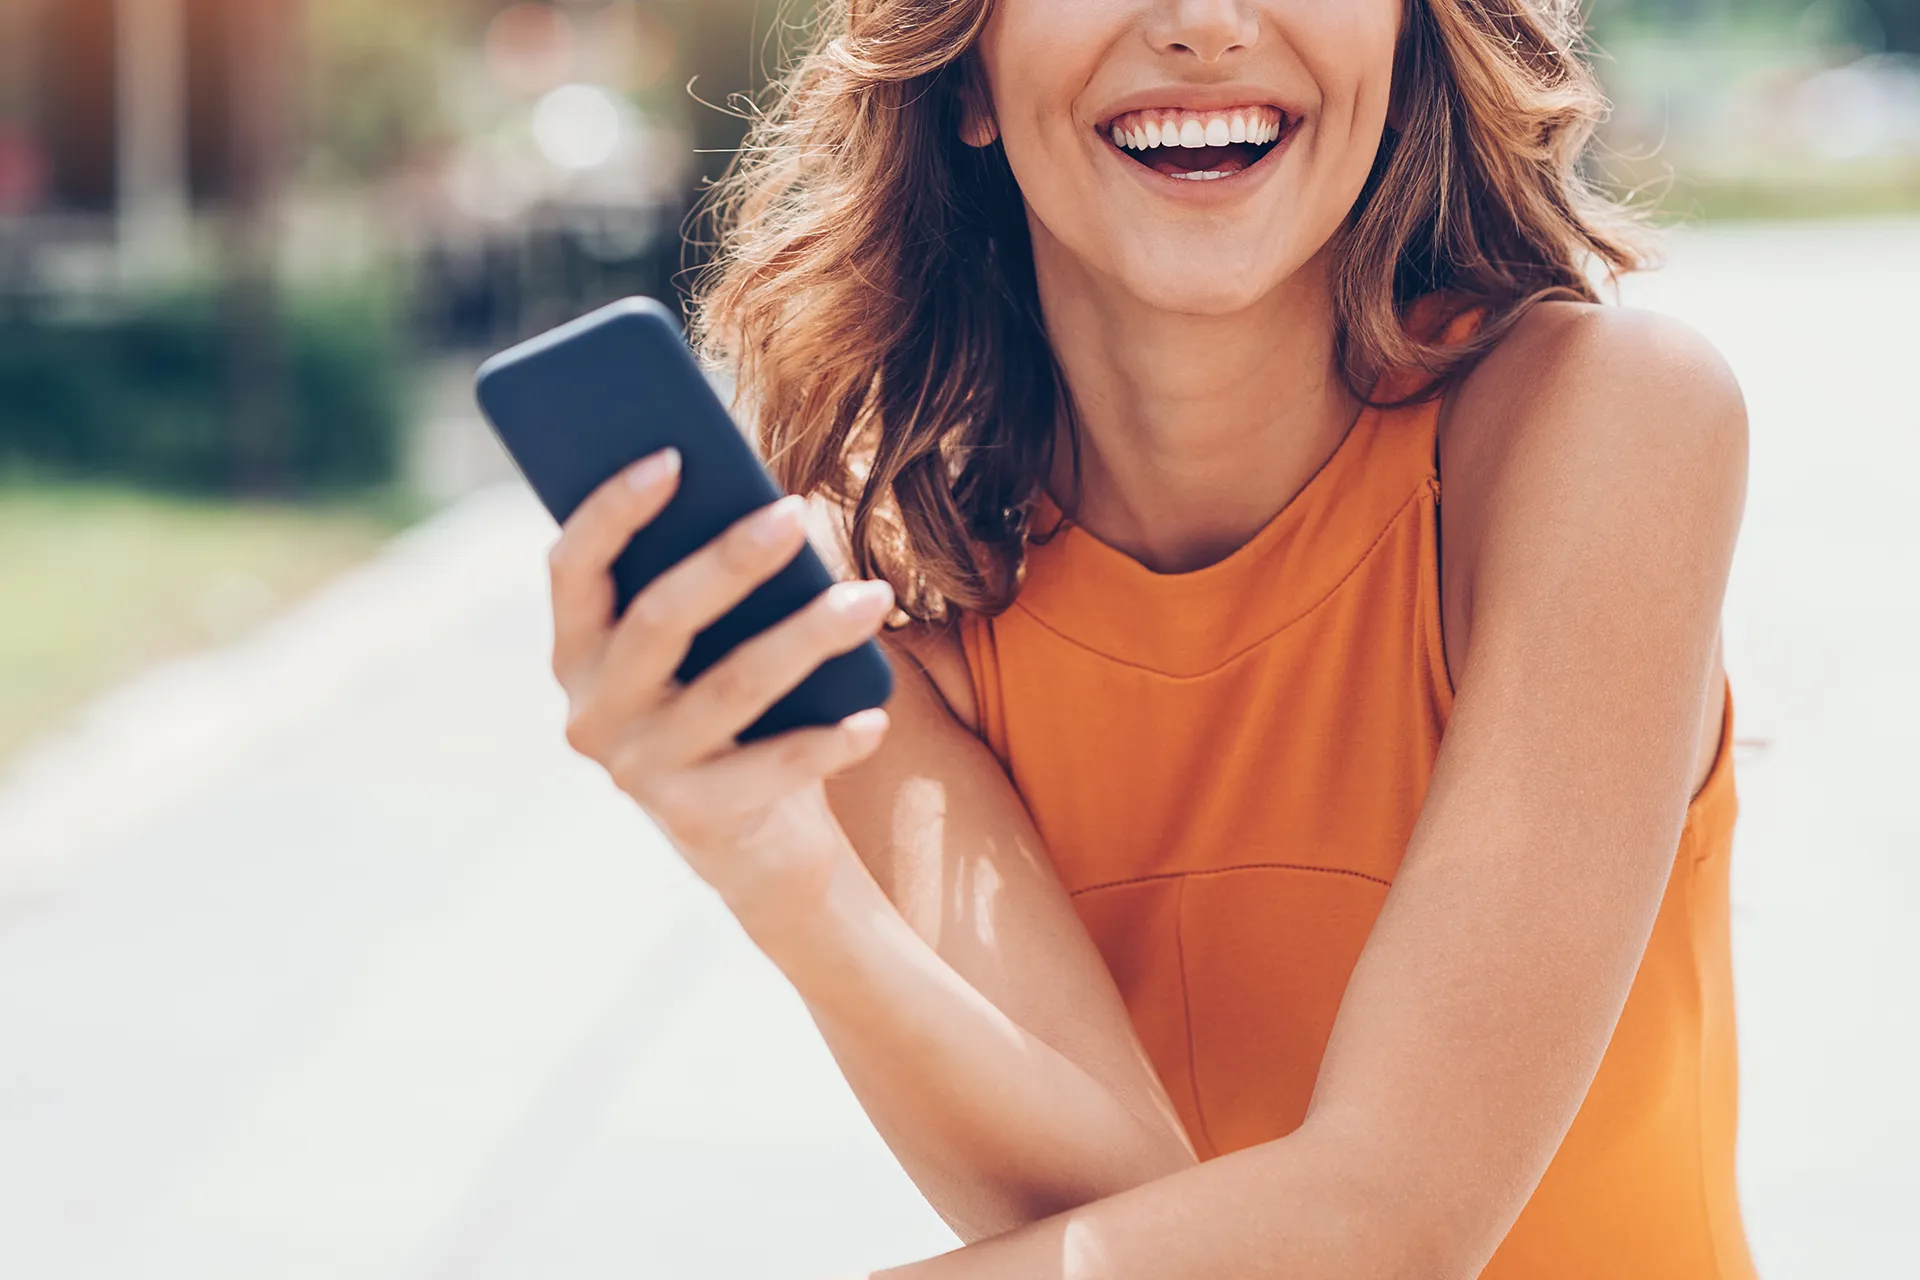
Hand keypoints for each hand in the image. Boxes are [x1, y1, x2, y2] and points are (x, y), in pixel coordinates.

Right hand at [548, 447, 894, 907]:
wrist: (752, 838)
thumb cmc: (730, 703)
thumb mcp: (705, 644)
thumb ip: (707, 581)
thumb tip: (769, 505)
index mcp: (578, 649)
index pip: (572, 567)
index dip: (612, 510)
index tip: (673, 456)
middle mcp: (592, 710)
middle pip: (659, 620)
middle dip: (730, 561)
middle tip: (798, 513)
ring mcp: (638, 769)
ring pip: (730, 687)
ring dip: (807, 636)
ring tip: (872, 597)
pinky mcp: (694, 818)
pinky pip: (773, 768)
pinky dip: (829, 739)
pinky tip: (874, 714)